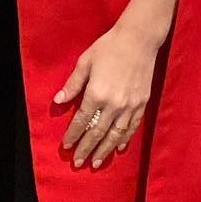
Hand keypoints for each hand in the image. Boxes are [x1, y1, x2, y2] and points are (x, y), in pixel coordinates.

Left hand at [54, 23, 156, 168]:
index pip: (82, 121)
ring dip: (104, 150)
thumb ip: (73, 84)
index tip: (66, 146)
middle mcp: (114, 104)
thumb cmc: (109, 47)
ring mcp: (130, 105)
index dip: (73, 135)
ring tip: (96, 162)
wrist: (139, 39)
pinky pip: (132, 127)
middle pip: (97, 133)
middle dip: (86, 149)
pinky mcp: (142, 103)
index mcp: (97, 93)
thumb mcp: (85, 62)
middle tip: (78, 162)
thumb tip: (58, 101)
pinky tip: (118, 148)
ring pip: (115, 135)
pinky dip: (124, 139)